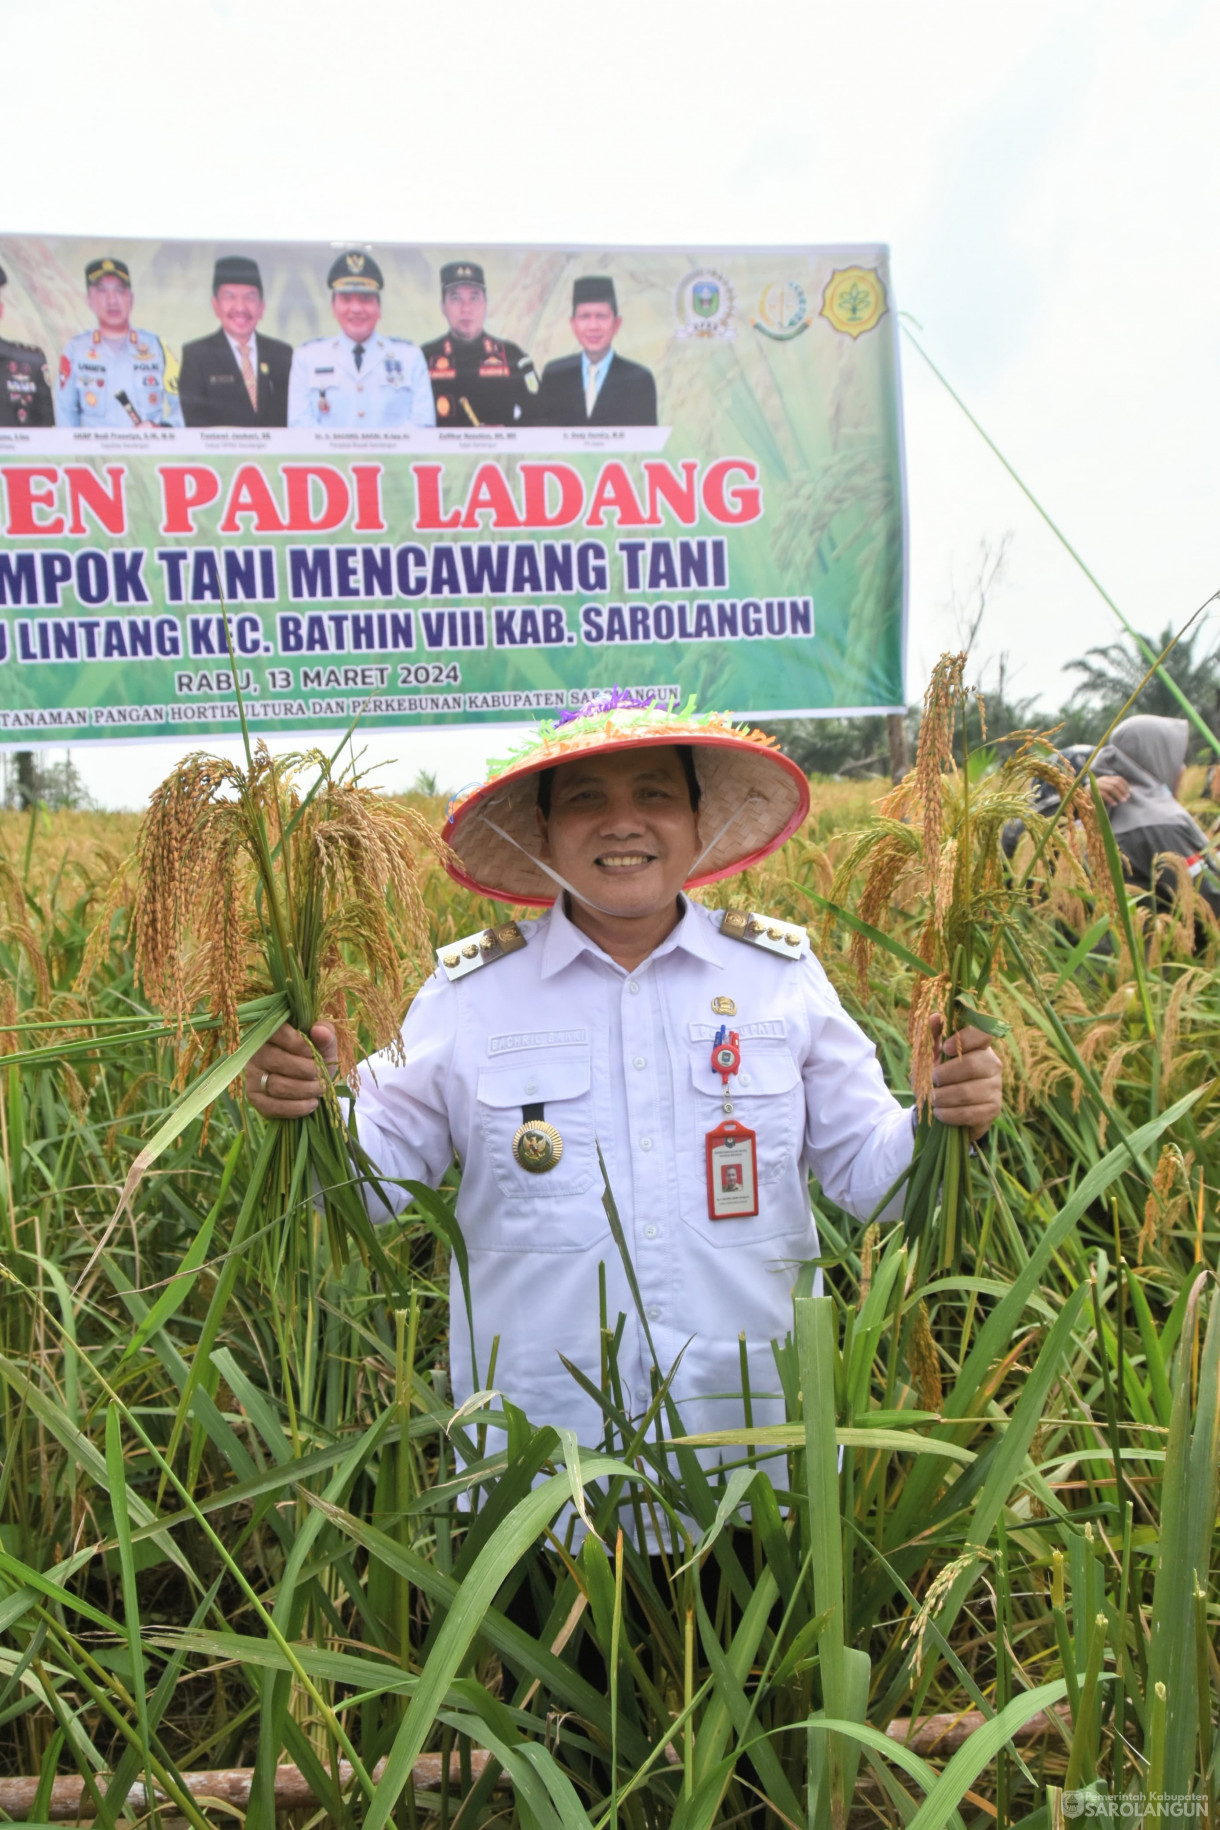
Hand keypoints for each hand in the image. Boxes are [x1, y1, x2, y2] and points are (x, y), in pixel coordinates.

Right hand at [246, 1022, 337, 1117]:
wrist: (309, 1080)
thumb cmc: (315, 1057)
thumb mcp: (324, 1044)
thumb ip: (325, 1034)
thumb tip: (320, 1031)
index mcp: (270, 1031)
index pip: (279, 1033)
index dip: (301, 1045)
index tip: (316, 1055)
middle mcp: (255, 1052)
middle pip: (278, 1062)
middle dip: (308, 1071)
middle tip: (323, 1076)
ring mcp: (251, 1075)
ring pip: (277, 1086)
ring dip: (305, 1090)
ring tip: (320, 1089)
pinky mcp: (254, 1097)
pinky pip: (272, 1106)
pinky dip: (296, 1107)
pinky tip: (311, 1103)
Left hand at [928, 1014, 1002, 1140]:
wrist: (942, 1107)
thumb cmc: (938, 1074)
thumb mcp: (929, 1054)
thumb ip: (930, 1034)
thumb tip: (934, 1016)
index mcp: (979, 1045)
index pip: (983, 1033)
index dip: (964, 1039)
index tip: (945, 1049)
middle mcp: (993, 1064)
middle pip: (972, 1065)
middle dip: (944, 1074)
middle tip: (932, 1079)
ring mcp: (996, 1088)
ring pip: (968, 1092)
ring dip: (943, 1096)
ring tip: (932, 1098)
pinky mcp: (993, 1110)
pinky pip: (969, 1113)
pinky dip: (948, 1114)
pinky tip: (939, 1112)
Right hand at [1095, 774, 1130, 808]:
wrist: (1083, 798)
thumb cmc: (1097, 795)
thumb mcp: (1107, 790)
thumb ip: (1115, 789)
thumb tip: (1129, 791)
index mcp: (1106, 778)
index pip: (1119, 779)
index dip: (1126, 785)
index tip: (1129, 792)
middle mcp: (1102, 780)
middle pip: (1116, 783)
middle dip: (1123, 791)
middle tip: (1127, 798)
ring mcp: (1097, 785)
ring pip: (1111, 788)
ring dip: (1119, 795)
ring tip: (1122, 801)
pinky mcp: (1093, 792)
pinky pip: (1104, 794)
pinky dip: (1111, 799)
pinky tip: (1114, 804)